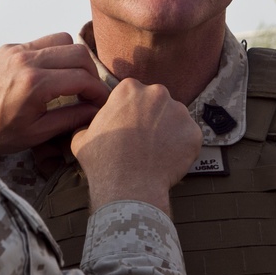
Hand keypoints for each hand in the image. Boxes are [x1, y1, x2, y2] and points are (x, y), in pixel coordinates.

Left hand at [0, 33, 109, 155]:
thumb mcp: (38, 133)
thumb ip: (72, 118)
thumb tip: (97, 110)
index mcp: (34, 84)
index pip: (82, 77)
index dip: (98, 90)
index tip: (102, 102)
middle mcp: (26, 60)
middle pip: (77, 51)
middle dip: (91, 72)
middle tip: (90, 91)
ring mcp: (16, 49)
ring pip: (62, 39)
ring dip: (73, 58)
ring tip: (72, 80)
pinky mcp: (9, 47)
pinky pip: (42, 42)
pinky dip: (54, 55)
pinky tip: (50, 75)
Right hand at [71, 78, 201, 215]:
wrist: (128, 186)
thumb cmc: (103, 161)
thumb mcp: (81, 136)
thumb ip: (88, 123)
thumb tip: (87, 125)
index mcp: (129, 89)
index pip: (133, 93)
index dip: (130, 111)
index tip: (128, 125)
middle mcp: (157, 93)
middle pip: (157, 102)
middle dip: (152, 117)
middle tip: (143, 140)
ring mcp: (179, 112)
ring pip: (175, 118)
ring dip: (168, 131)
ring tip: (156, 152)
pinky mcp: (193, 132)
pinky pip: (189, 137)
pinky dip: (182, 148)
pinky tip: (168, 160)